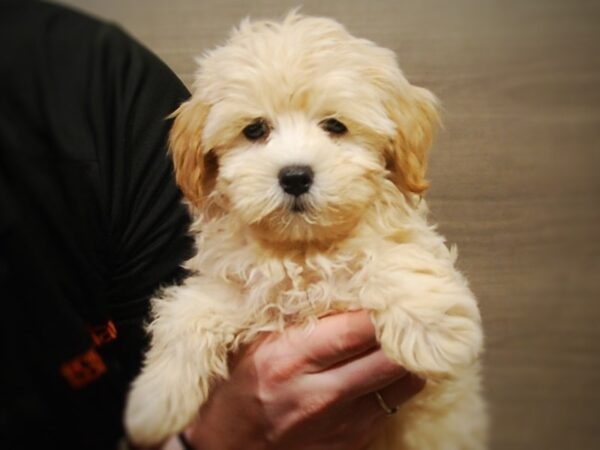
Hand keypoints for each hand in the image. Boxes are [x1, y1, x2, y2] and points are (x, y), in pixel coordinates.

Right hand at [181, 311, 424, 449]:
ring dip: (408, 360)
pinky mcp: (352, 443)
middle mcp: (318, 394)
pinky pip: (390, 407)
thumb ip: (300, 321)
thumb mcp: (258, 345)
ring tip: (402, 342)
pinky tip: (383, 372)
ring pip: (402, 385)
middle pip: (389, 359)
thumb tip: (348, 293)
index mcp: (289, 359)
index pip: (356, 330)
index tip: (394, 294)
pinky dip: (393, 385)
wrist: (229, 449)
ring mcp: (340, 424)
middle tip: (410, 316)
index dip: (383, 310)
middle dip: (407, 334)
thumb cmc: (241, 389)